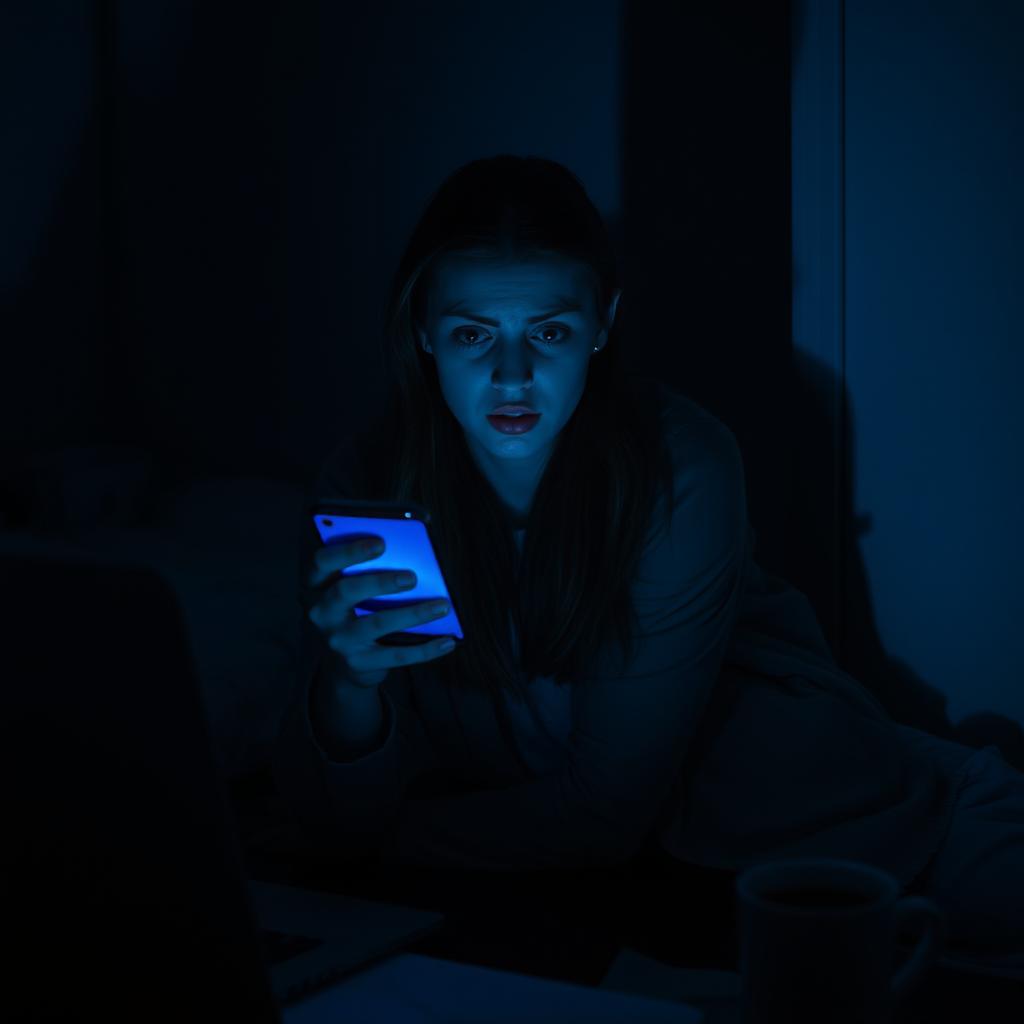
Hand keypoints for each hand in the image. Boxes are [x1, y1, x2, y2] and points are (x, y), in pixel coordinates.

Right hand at [303, 536, 454, 686]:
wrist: (346, 665)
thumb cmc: (357, 614)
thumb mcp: (353, 593)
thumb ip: (369, 573)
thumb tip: (414, 557)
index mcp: (317, 586)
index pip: (322, 562)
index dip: (349, 551)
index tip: (381, 543)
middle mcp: (321, 613)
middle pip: (345, 591)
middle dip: (380, 581)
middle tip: (412, 577)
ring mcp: (337, 641)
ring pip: (377, 624)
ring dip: (413, 614)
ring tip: (442, 606)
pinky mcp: (357, 664)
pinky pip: (396, 655)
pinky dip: (426, 649)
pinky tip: (448, 641)